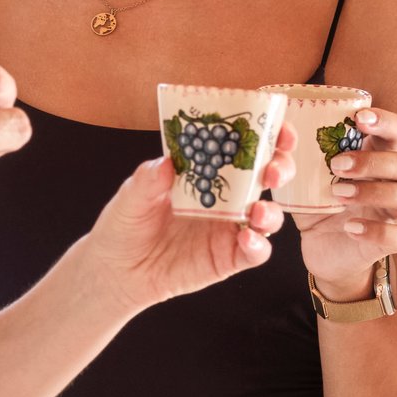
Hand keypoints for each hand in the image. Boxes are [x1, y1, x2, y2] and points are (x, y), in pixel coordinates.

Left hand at [79, 153, 280, 307]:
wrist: (116, 271)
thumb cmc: (126, 224)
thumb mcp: (130, 196)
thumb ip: (148, 179)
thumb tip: (167, 161)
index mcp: (207, 171)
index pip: (244, 147)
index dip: (267, 135)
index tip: (276, 126)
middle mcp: (226, 198)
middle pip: (268, 177)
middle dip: (280, 167)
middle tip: (272, 169)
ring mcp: (230, 229)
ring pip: (268, 215)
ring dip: (271, 210)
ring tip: (257, 211)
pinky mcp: (228, 259)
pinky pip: (255, 252)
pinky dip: (258, 245)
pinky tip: (246, 239)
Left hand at [297, 104, 396, 302]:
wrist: (319, 249)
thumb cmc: (316, 203)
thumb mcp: (304, 178)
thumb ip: (298, 156)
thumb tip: (280, 133)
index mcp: (375, 157)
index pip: (395, 131)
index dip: (384, 121)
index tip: (359, 119)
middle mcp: (392, 182)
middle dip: (373, 161)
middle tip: (336, 165)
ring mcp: (394, 212)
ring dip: (374, 191)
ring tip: (338, 195)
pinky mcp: (391, 241)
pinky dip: (378, 231)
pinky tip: (351, 228)